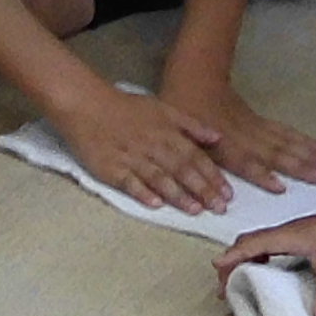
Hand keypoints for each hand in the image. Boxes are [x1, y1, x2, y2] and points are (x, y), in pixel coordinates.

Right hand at [55, 81, 238, 216]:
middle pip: (182, 170)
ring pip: (159, 178)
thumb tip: (218, 139)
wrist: (87, 104)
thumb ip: (191, 125)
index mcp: (167, 132)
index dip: (213, 176)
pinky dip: (143, 193)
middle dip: (203, 190)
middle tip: (219, 208)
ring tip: (195, 210)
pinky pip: (129, 182)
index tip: (228, 193)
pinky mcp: (111, 168)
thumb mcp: (163, 109)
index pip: (195, 157)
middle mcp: (153, 146)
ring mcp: (132, 158)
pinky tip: (155, 205)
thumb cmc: (126, 108)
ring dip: (178, 195)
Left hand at [162, 63, 315, 191]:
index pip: (245, 161)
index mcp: (223, 142)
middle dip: (300, 165)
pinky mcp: (261, 121)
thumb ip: (199, 163)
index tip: (280, 187)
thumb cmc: (184, 111)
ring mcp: (255, 127)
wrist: (196, 78)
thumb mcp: (182, 138)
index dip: (261, 174)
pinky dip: (302, 139)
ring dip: (308, 154)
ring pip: (285, 141)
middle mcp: (244, 136)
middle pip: (275, 152)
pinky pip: (284, 131)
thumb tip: (215, 194)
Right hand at [215, 196, 315, 309]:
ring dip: (247, 259)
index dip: (233, 257)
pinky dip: (263, 257)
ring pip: (261, 243)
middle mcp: (290, 231)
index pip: (253, 244)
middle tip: (226, 286)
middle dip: (234, 261)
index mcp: (291, 236)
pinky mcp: (307, 235)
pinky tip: (270, 273)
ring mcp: (298, 232)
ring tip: (242, 282)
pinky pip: (275, 245)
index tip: (217, 272)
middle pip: (250, 242)